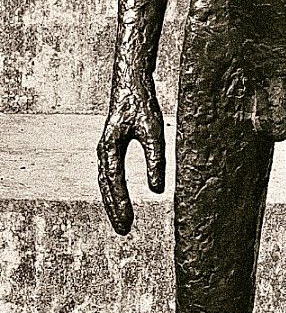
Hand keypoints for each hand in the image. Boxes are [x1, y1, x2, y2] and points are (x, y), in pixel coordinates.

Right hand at [97, 61, 164, 236]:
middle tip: (123, 229)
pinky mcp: (110, 147)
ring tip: (122, 221)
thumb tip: (156, 189)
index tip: (126, 221)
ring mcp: (104, 149)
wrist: (129, 83)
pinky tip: (119, 199)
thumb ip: (155, 160)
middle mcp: (103, 150)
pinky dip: (113, 190)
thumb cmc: (141, 104)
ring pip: (105, 182)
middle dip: (114, 208)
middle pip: (105, 186)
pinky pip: (108, 174)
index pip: (114, 181)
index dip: (120, 203)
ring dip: (112, 201)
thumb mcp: (153, 131)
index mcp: (110, 146)